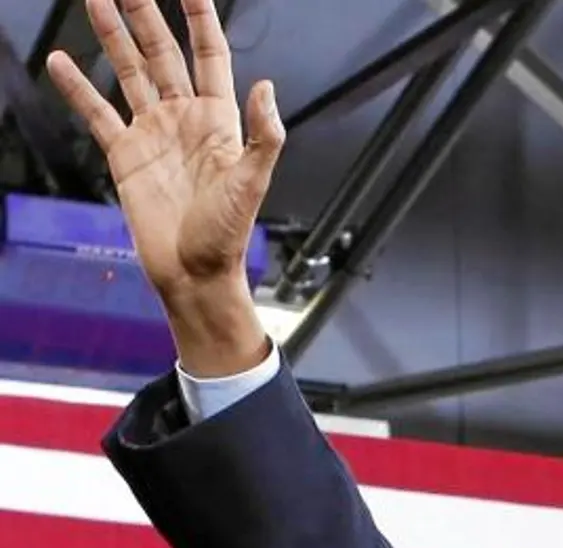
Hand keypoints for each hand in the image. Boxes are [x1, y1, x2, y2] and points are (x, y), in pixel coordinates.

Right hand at [46, 0, 282, 299]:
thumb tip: (266, 87)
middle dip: (146, 16)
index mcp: (219, 120)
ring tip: (95, 0)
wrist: (194, 271)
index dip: (201, 22)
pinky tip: (61, 60)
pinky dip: (78, 87)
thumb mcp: (252, 182)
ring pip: (129, 73)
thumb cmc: (227, 234)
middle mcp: (184, 119)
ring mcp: (153, 133)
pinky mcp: (125, 154)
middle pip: (163, 54)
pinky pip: (97, 112)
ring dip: (112, 37)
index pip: (210, 57)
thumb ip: (264, 135)